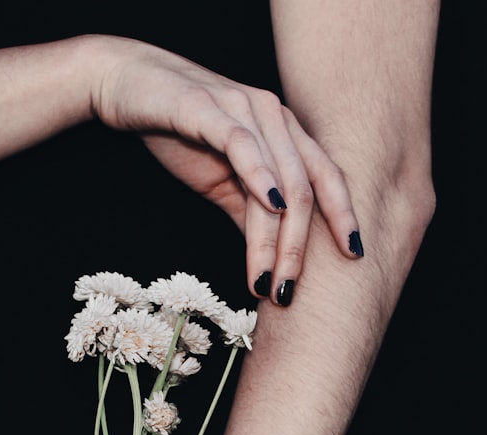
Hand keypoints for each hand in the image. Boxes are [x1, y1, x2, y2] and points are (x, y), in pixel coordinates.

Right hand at [87, 36, 362, 301]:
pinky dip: (258, 175)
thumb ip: (251, 212)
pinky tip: (267, 206)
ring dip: (272, 237)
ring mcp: (244, 109)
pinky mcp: (208, 109)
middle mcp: (273, 117)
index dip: (343, 216)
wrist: (131, 88)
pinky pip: (241, 144)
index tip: (354, 257)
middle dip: (299, 249)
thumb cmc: (178, 132)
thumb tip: (274, 257)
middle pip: (305, 188)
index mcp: (283, 133)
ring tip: (264, 280)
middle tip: (287, 294)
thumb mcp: (221, 182)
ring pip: (277, 177)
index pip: (326, 177)